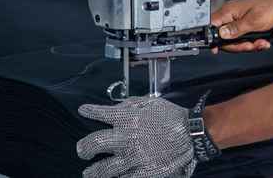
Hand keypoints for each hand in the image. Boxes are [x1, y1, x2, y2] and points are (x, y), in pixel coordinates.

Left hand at [77, 97, 197, 177]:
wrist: (191, 134)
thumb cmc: (172, 116)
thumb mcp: (151, 102)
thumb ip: (131, 104)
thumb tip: (116, 107)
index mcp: (127, 118)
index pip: (100, 114)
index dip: (89, 111)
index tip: (83, 111)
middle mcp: (125, 138)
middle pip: (93, 144)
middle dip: (84, 148)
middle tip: (82, 151)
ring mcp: (132, 158)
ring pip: (103, 169)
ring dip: (93, 171)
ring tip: (88, 173)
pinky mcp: (142, 173)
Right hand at [211, 0, 272, 52]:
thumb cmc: (270, 6)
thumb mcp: (252, 22)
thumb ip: (235, 30)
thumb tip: (221, 35)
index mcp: (228, 11)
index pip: (212, 26)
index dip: (214, 39)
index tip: (218, 49)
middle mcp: (231, 14)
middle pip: (224, 37)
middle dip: (239, 45)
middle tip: (250, 45)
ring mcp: (238, 19)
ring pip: (235, 39)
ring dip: (248, 44)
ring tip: (260, 43)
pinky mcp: (245, 22)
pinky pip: (244, 36)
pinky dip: (253, 41)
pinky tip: (261, 41)